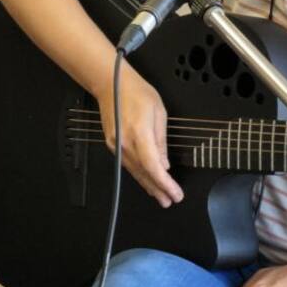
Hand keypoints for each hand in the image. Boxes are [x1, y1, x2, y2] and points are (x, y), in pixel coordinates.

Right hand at [96, 66, 183, 206]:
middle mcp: (125, 143)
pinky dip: (139, 175)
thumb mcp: (159, 113)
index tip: (176, 193)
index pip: (153, 167)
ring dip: (148, 185)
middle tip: (170, 201)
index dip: (165, 183)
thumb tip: (164, 164)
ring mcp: (116, 146)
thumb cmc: (137, 93)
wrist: (111, 84)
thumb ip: (161, 141)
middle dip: (158, 190)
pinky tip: (146, 181)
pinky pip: (127, 164)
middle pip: (143, 174)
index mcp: (139, 134)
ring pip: (134, 172)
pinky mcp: (112, 145)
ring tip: (160, 197)